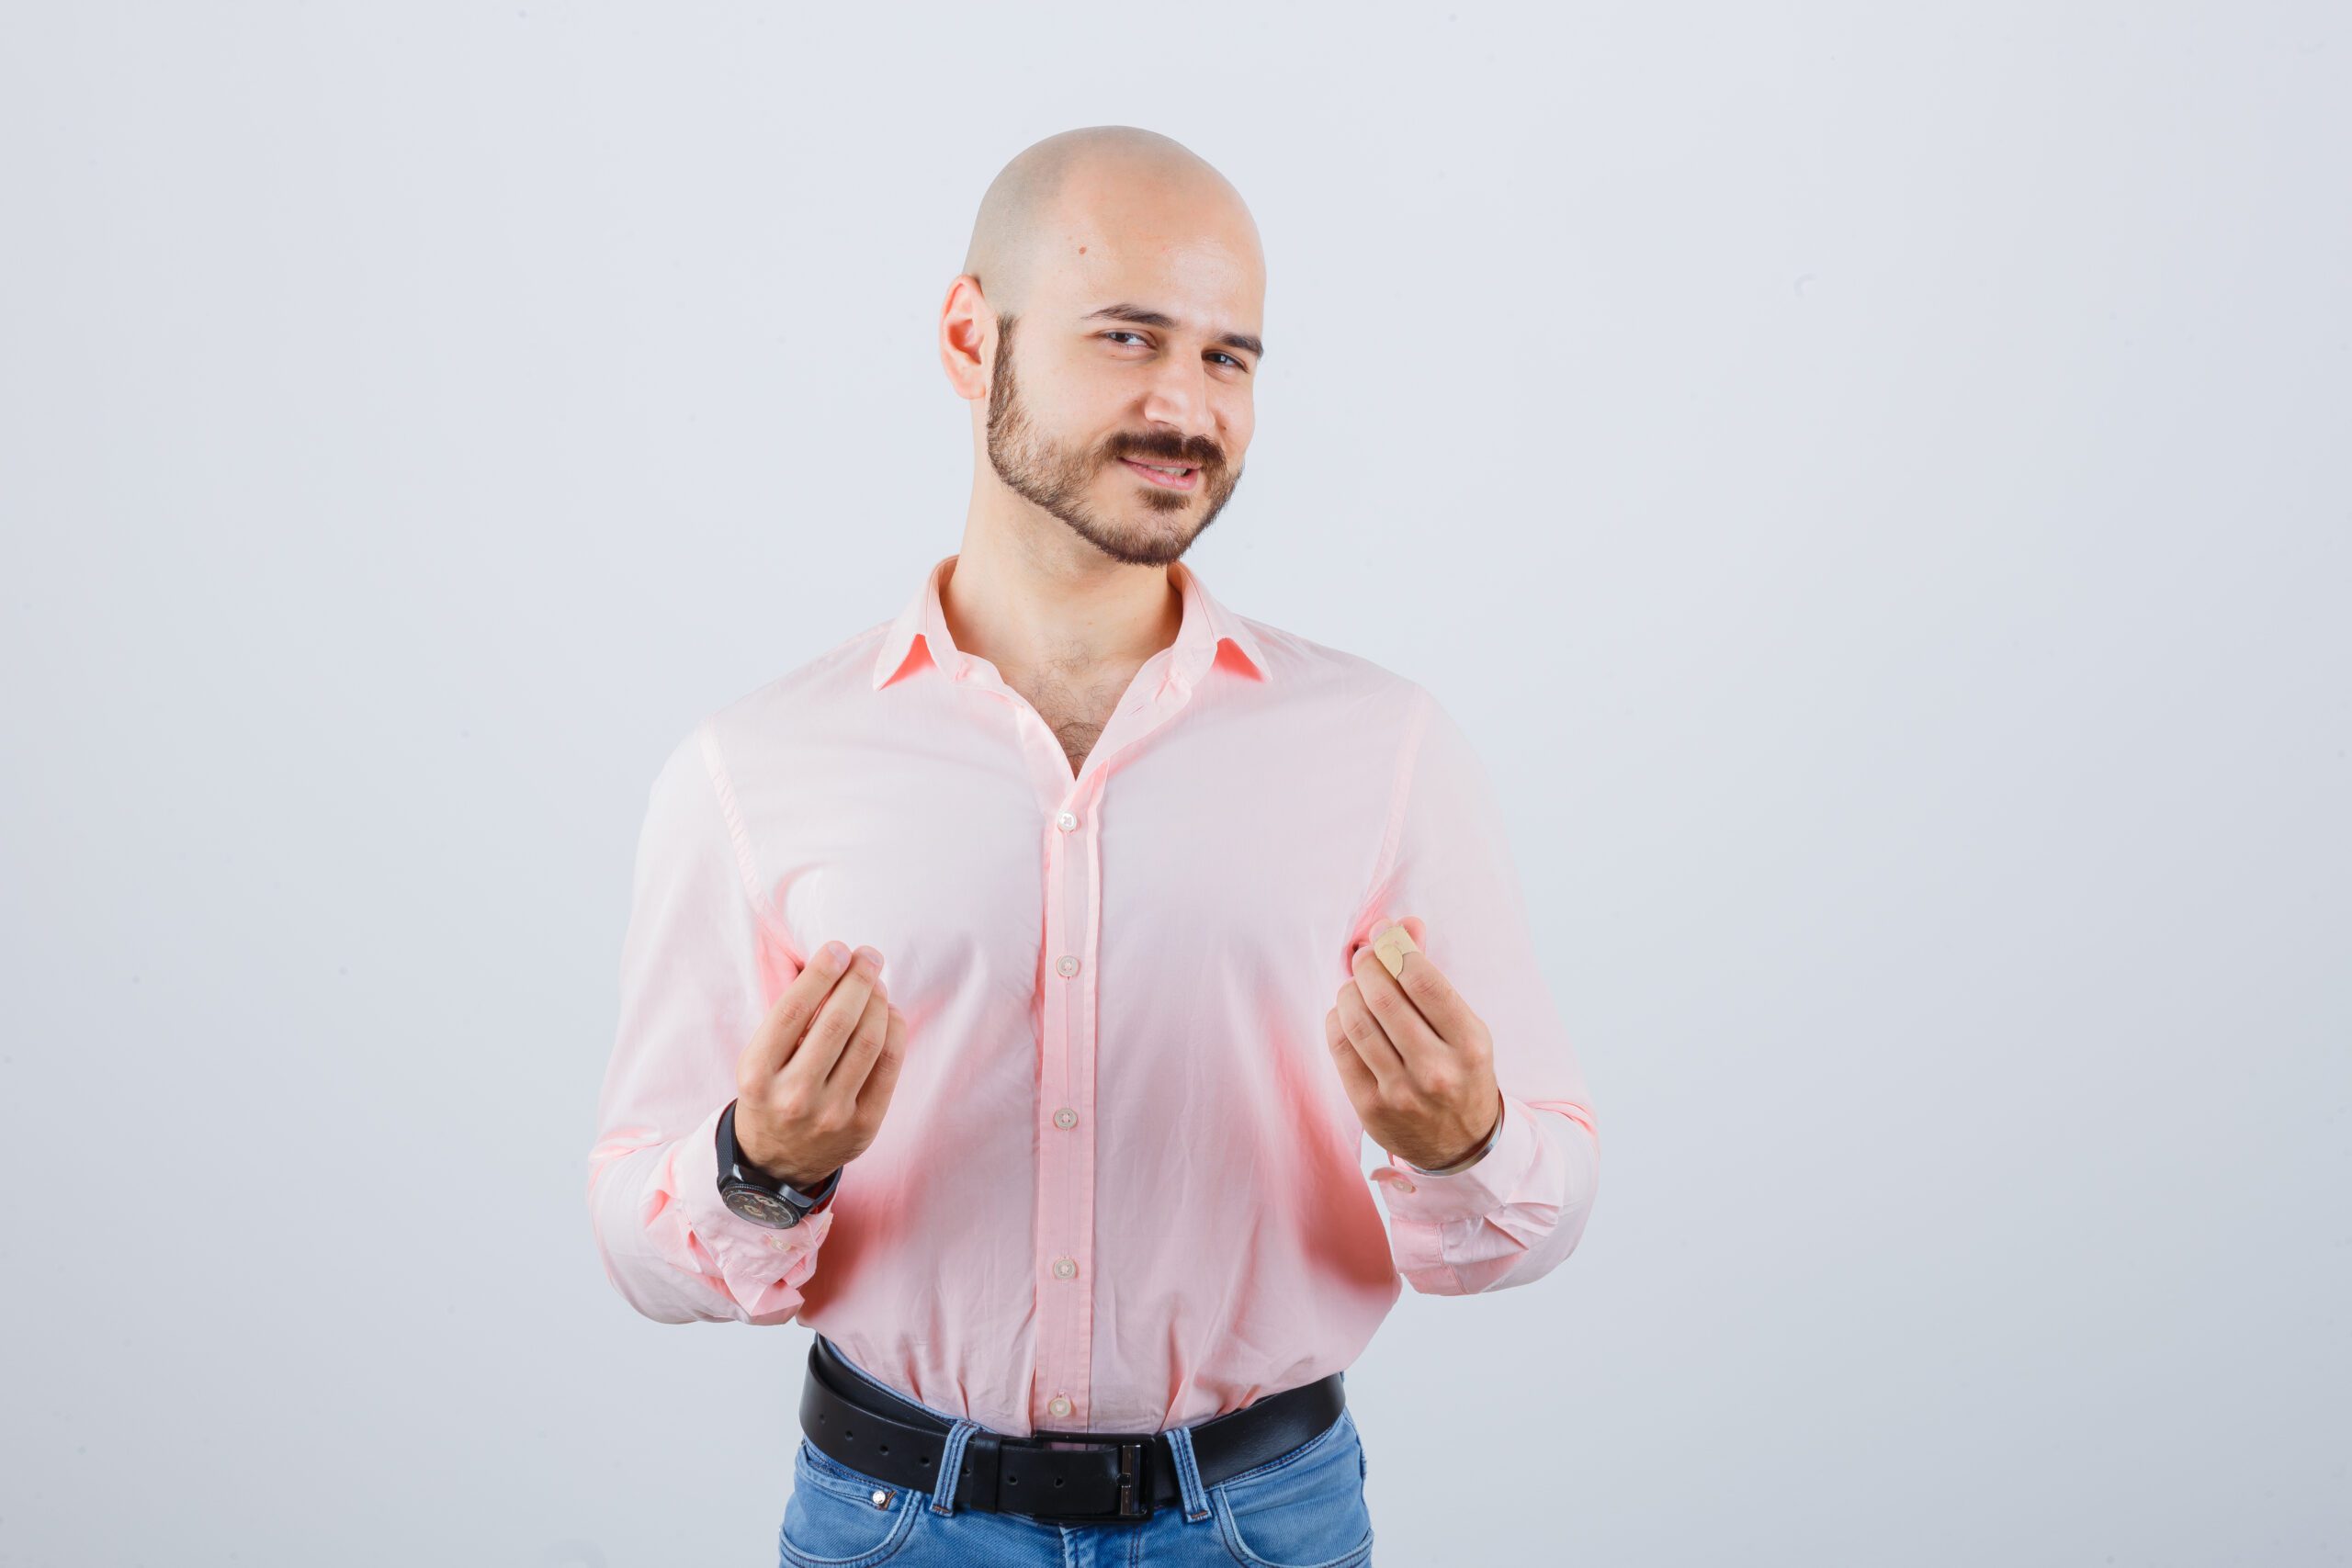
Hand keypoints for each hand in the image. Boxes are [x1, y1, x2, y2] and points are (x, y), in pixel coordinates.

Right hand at [733, 940, 907, 1190]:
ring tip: (877, 982)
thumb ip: (789, 1021)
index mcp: (758, 1074)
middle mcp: (793, 1096)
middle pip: (838, 1022)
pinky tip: (890, 1013)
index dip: (821, 972)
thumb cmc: (769, 1094)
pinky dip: (894, 1031)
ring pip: (869, 1041)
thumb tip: (833, 965)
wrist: (774, 1163)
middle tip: (869, 956)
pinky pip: (889, 1067)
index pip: (794, 1009)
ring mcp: (831, 1114)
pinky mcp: (863, 1127)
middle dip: (859, 979)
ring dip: (879, 1001)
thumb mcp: (759, 1060)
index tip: (838, 949)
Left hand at [1326, 915, 1500, 1171]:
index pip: (1425, 982)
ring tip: (1356, 984)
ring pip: (1357, 1022)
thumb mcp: (1463, 1027)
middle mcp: (1436, 1071)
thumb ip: (1432, 975)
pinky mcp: (1370, 1108)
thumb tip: (1405, 924)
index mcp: (1469, 1045)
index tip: (1384, 931)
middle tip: (1364, 954)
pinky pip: (1340, 1048)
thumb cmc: (1460, 1072)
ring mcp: (1400, 1093)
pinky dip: (1338, 1020)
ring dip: (1349, 991)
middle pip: (1385, 999)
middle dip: (1367, 964)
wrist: (1460, 1146)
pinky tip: (1346, 1014)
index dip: (1397, 947)